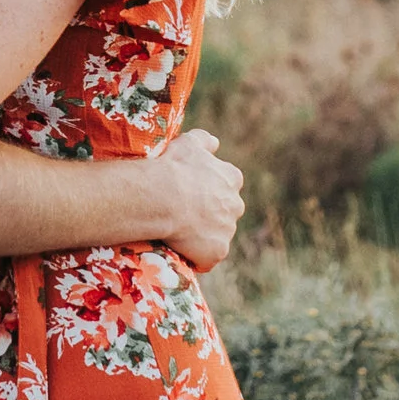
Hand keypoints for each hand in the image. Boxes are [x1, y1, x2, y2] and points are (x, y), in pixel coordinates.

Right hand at [153, 128, 243, 271]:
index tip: (191, 195)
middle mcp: (236, 205)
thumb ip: (205, 140)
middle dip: (210, 216)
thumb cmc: (173, 168)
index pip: (227, 187)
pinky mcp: (217, 252)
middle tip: (183, 216)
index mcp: (232, 179)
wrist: (162, 198)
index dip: (209, 192)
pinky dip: (196, 257)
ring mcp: (228, 231)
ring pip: (217, 236)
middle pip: (225, 213)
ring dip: (202, 237)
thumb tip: (215, 143)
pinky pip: (207, 259)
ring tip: (178, 234)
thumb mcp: (188, 143)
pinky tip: (179, 251)